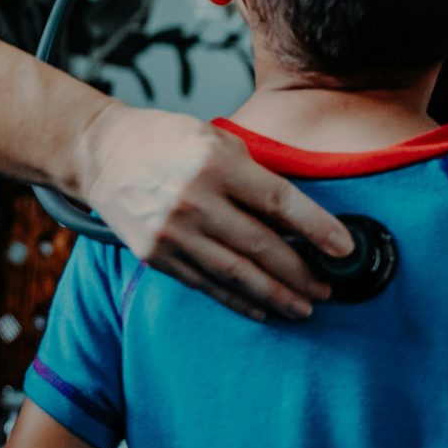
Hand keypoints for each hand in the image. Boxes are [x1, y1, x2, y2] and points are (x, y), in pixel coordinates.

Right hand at [73, 105, 343, 319]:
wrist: (103, 155)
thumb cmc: (165, 141)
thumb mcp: (214, 139)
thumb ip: (252, 173)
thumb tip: (296, 216)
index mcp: (216, 164)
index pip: (280, 202)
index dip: (318, 228)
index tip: (345, 249)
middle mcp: (195, 201)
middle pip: (262, 246)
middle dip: (302, 273)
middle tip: (328, 289)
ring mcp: (174, 233)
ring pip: (237, 274)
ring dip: (277, 295)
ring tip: (304, 307)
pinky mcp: (157, 255)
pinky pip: (207, 285)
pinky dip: (238, 300)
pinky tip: (262, 308)